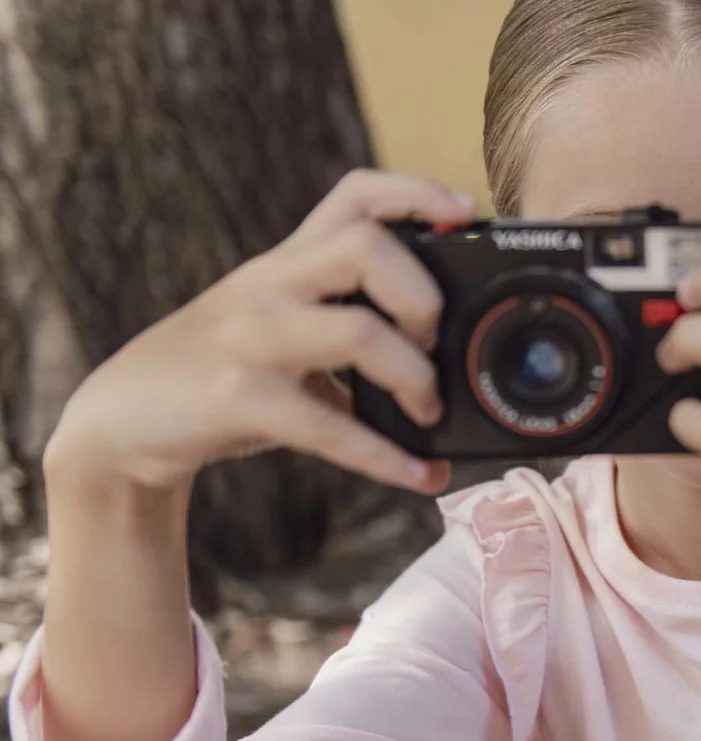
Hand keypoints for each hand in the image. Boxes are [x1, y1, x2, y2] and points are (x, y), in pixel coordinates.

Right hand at [44, 169, 469, 497]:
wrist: (123, 420)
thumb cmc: (223, 375)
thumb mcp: (283, 331)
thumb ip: (353, 335)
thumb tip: (451, 385)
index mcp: (287, 263)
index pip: (353, 195)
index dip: (414, 192)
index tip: (464, 211)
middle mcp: (269, 285)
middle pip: (364, 247)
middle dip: (422, 294)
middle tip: (435, 341)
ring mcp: (250, 339)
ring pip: (357, 331)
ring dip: (415, 376)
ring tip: (429, 410)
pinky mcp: (237, 398)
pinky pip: (329, 427)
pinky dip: (387, 458)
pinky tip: (420, 475)